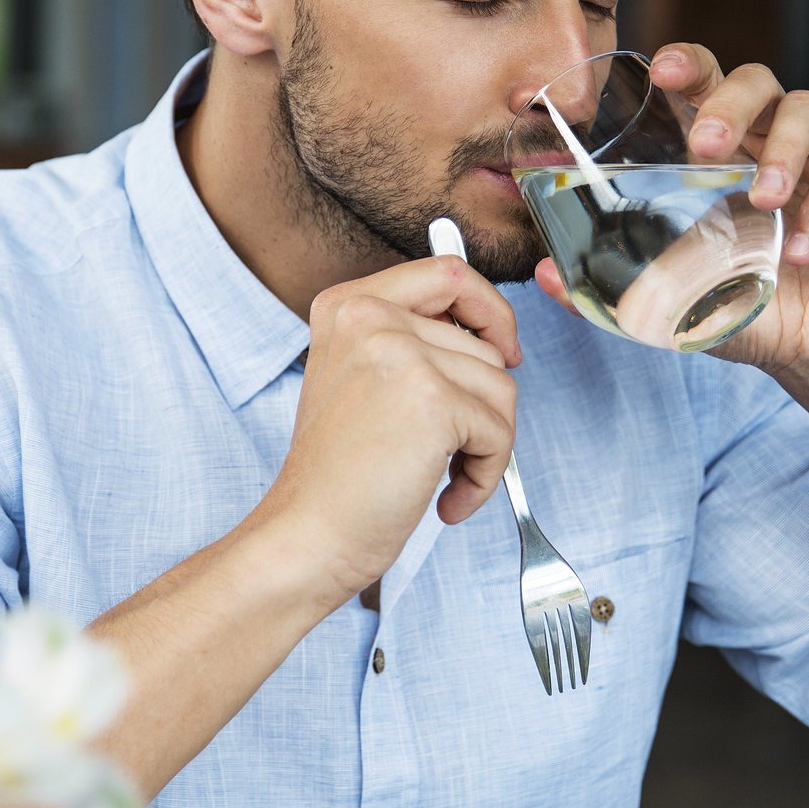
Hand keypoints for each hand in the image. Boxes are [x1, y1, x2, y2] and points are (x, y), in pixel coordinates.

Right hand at [250, 256, 521, 602]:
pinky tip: (445, 497)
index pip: (448, 274)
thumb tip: (494, 339)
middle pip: (483, 344)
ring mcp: (401, 353)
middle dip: (482, 406)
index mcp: (348, 305)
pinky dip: (484, 475)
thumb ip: (411, 344)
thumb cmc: (335, 477)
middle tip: (450, 449)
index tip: (500, 349)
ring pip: (500, 388)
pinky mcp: (433, 399)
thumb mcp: (358, 381)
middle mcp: (370, 316)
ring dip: (485, 445)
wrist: (309, 534)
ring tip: (441, 477)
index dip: (489, 311)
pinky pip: (498, 431)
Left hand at [534, 43, 808, 389]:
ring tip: (763, 202)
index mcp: (727, 153)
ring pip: (807, 112)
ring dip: (781, 151)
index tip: (658, 70)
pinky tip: (801, 250)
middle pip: (757, 81)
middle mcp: (774, 142)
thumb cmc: (750, 310)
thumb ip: (618, 284)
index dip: (686, 66)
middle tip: (706, 145)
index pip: (705, 86)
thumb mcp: (678, 300)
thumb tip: (544, 274)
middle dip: (729, 101)